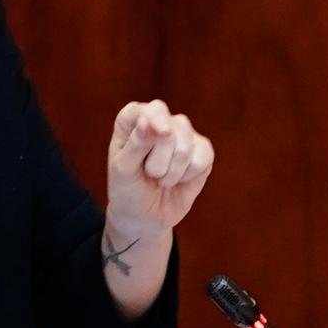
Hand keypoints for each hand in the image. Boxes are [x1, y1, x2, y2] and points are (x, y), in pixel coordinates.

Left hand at [106, 100, 213, 235]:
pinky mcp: (202, 151)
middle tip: (149, 174)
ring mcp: (183, 135)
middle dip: (160, 160)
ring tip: (161, 179)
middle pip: (172, 127)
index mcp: (132, 123)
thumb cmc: (128, 191)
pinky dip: (190, 174)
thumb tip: (146, 121)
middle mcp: (159, 123)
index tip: (162, 131)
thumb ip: (135, 146)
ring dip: (173, 171)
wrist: (146, 217)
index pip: (145, 110)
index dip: (155, 117)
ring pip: (187, 144)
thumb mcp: (123, 172)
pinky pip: (204, 156)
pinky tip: (179, 180)